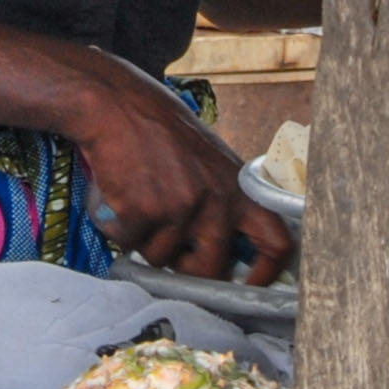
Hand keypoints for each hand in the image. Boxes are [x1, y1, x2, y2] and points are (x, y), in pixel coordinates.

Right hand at [66, 55, 294, 287]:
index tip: (249, 286)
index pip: (275, 241)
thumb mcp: (207, 156)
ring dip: (145, 240)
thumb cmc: (158, 125)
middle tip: (169, 247)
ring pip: (160, 258)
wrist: (114, 102)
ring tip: (137, 198)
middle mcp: (215, 200)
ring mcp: (179, 207)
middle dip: (186, 267)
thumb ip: (220, 196)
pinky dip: (117, 227)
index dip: (266, 274)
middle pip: (210, 268)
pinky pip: (128, 244)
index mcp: (237, 186)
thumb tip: (224, 247)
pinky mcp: (143, 212)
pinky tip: (116, 194)